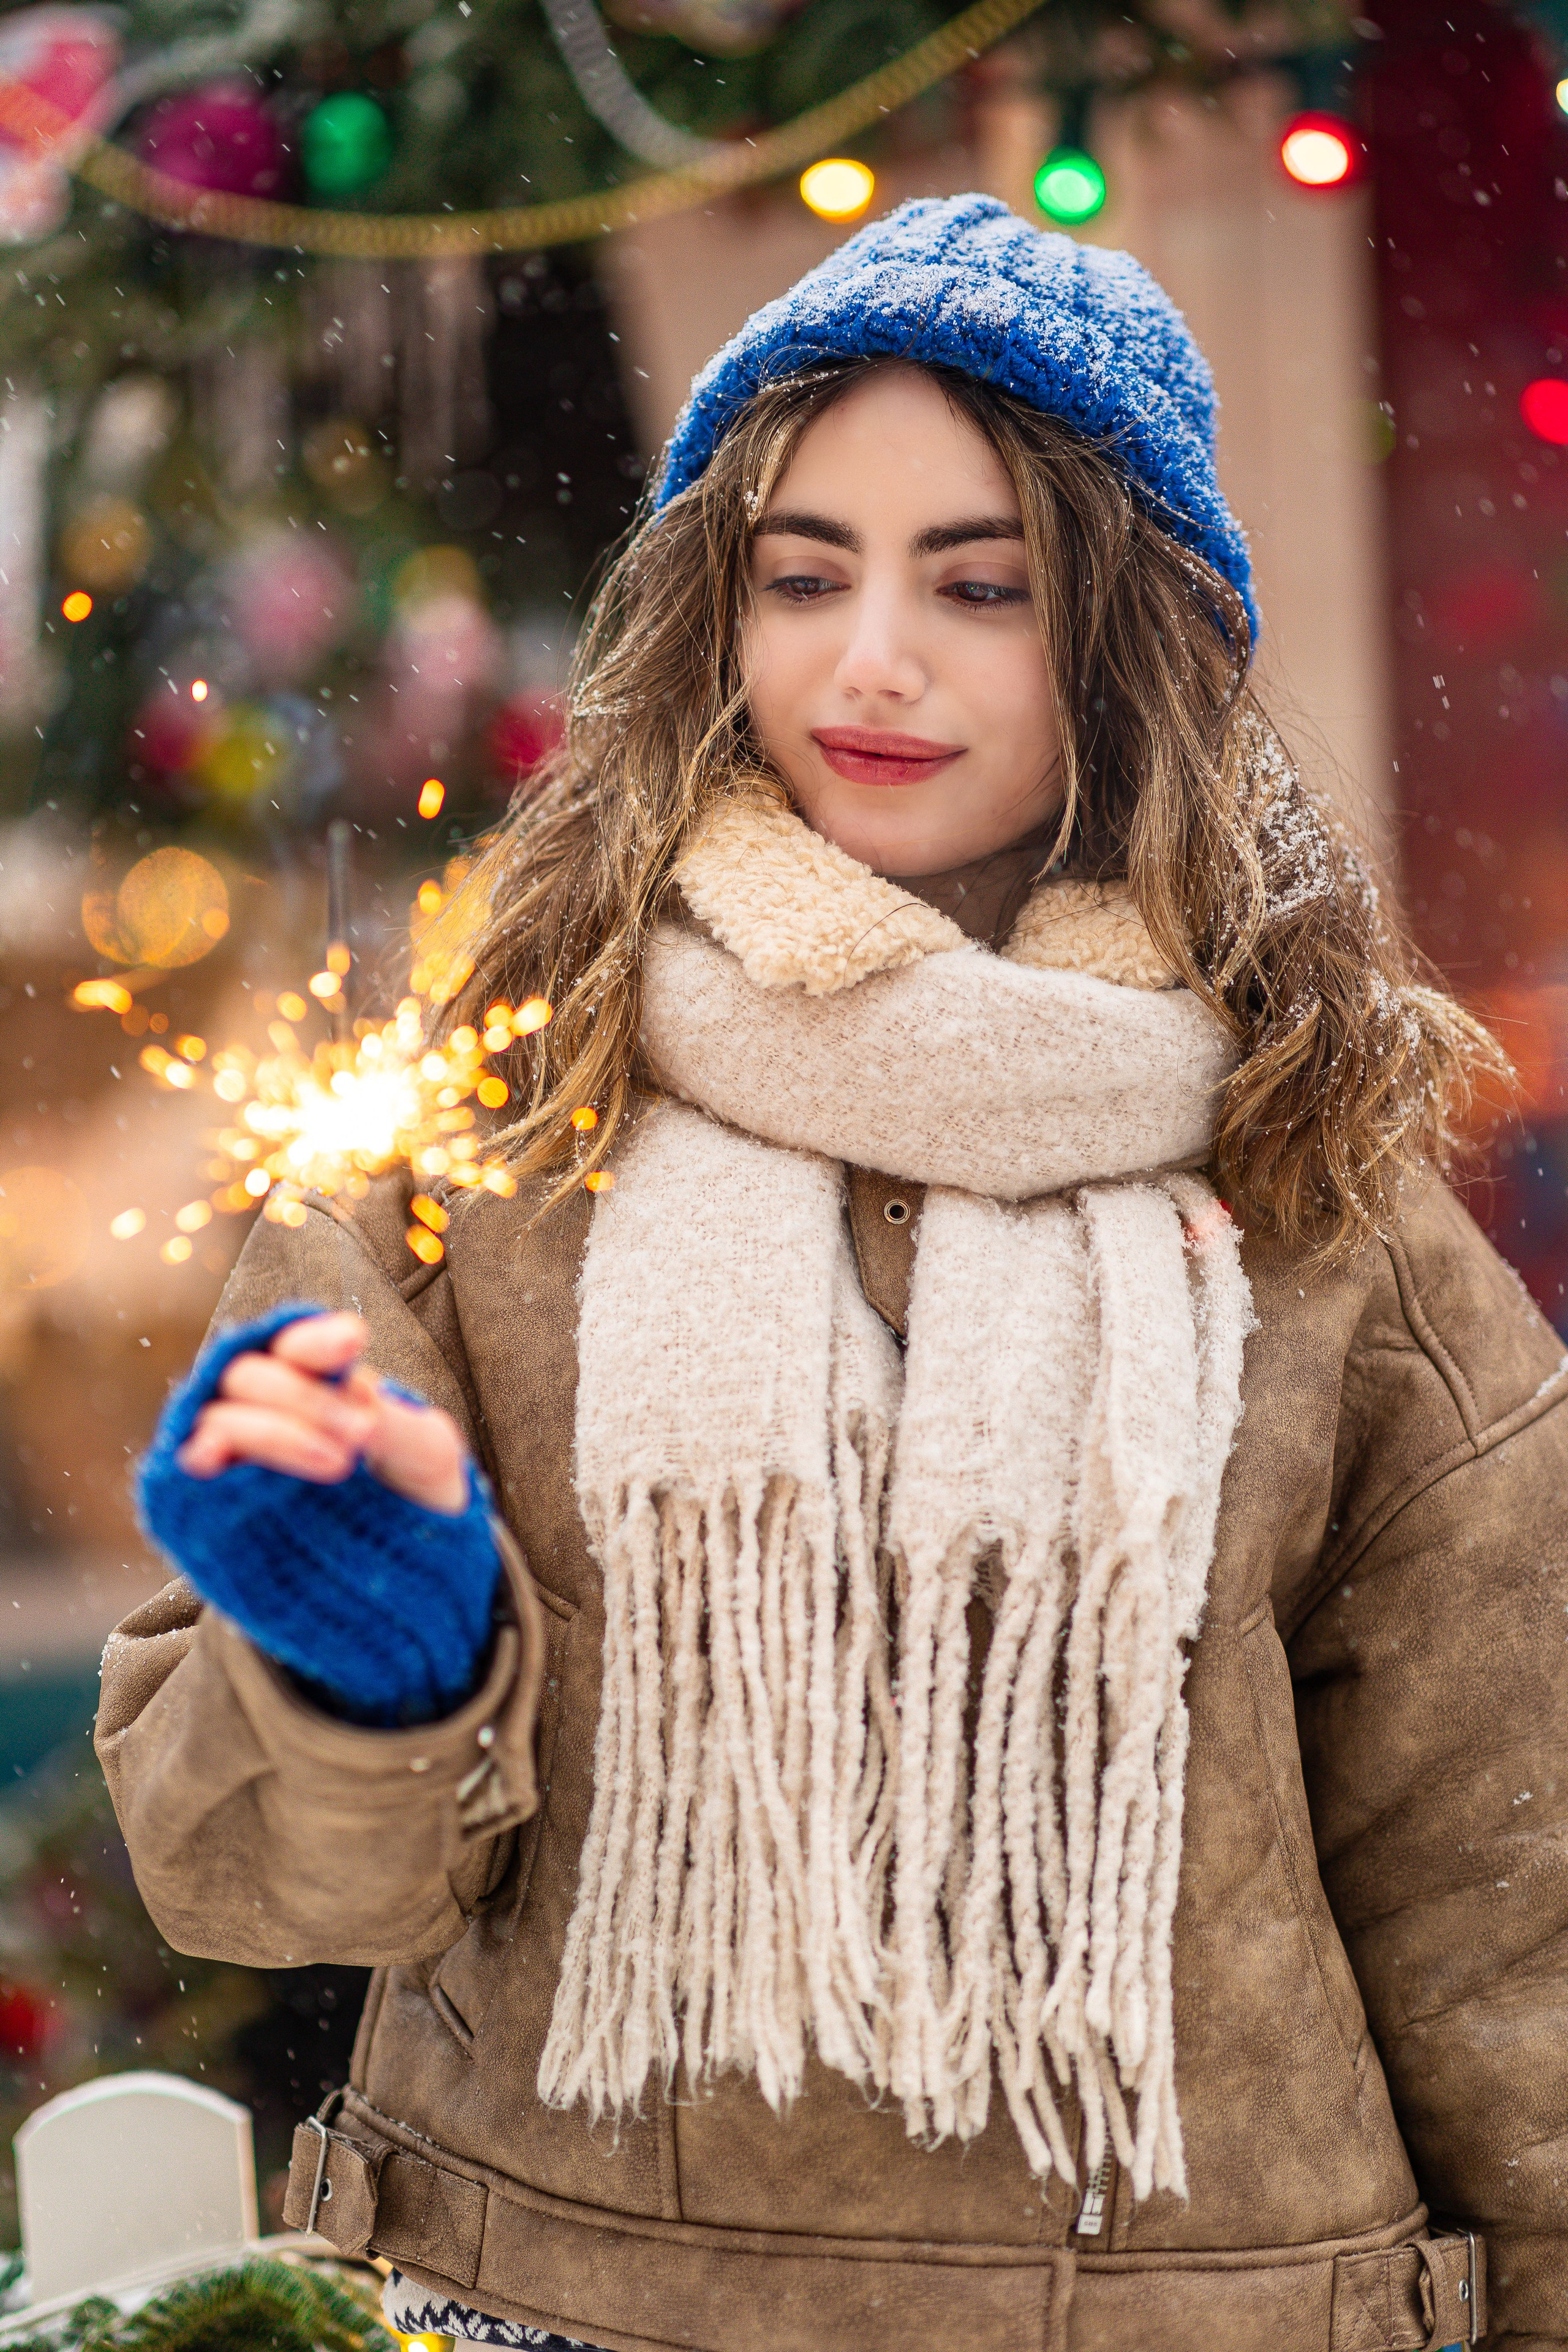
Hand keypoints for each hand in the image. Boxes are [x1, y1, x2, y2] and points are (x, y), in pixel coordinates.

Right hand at [175, 1311, 471, 1515]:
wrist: (404, 1567)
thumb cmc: (413, 1491)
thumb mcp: (426, 1452)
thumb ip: (396, 1420)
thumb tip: (355, 1400)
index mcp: (317, 1380)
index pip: (298, 1344)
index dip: (316, 1339)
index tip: (353, 1341)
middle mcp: (266, 1408)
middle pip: (251, 1375)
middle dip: (304, 1396)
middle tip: (364, 1432)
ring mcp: (235, 1455)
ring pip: (220, 1420)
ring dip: (272, 1432)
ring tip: (339, 1465)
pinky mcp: (214, 1501)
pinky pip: (189, 1469)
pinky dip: (199, 1457)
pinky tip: (215, 1459)